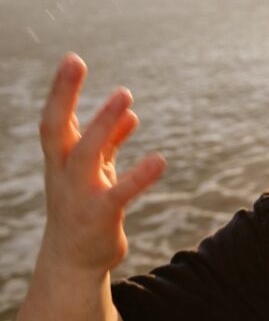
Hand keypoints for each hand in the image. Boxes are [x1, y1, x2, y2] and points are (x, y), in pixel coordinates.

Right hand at [38, 54, 165, 274]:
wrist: (74, 261)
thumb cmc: (83, 207)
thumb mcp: (95, 172)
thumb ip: (110, 143)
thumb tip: (130, 115)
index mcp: (60, 160)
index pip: (56, 119)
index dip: (62, 90)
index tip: (72, 59)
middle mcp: (62, 173)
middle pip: (57, 130)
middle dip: (64, 95)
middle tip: (75, 62)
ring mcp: (79, 194)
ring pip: (86, 155)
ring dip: (103, 124)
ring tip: (126, 97)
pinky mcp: (100, 215)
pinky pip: (119, 192)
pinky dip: (139, 175)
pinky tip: (160, 159)